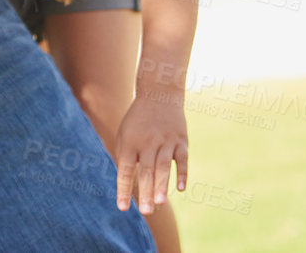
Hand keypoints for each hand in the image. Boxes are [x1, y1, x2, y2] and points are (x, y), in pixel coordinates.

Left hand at [115, 92, 188, 213]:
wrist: (159, 94)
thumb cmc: (138, 121)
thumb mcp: (124, 134)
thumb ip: (125, 157)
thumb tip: (125, 184)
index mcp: (130, 142)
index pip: (125, 169)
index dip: (124, 189)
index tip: (123, 208)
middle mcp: (147, 142)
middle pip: (146, 170)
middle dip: (146, 192)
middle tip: (146, 212)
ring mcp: (166, 141)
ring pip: (164, 166)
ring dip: (162, 184)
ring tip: (160, 203)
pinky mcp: (181, 140)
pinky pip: (182, 160)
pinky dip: (182, 174)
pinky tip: (181, 189)